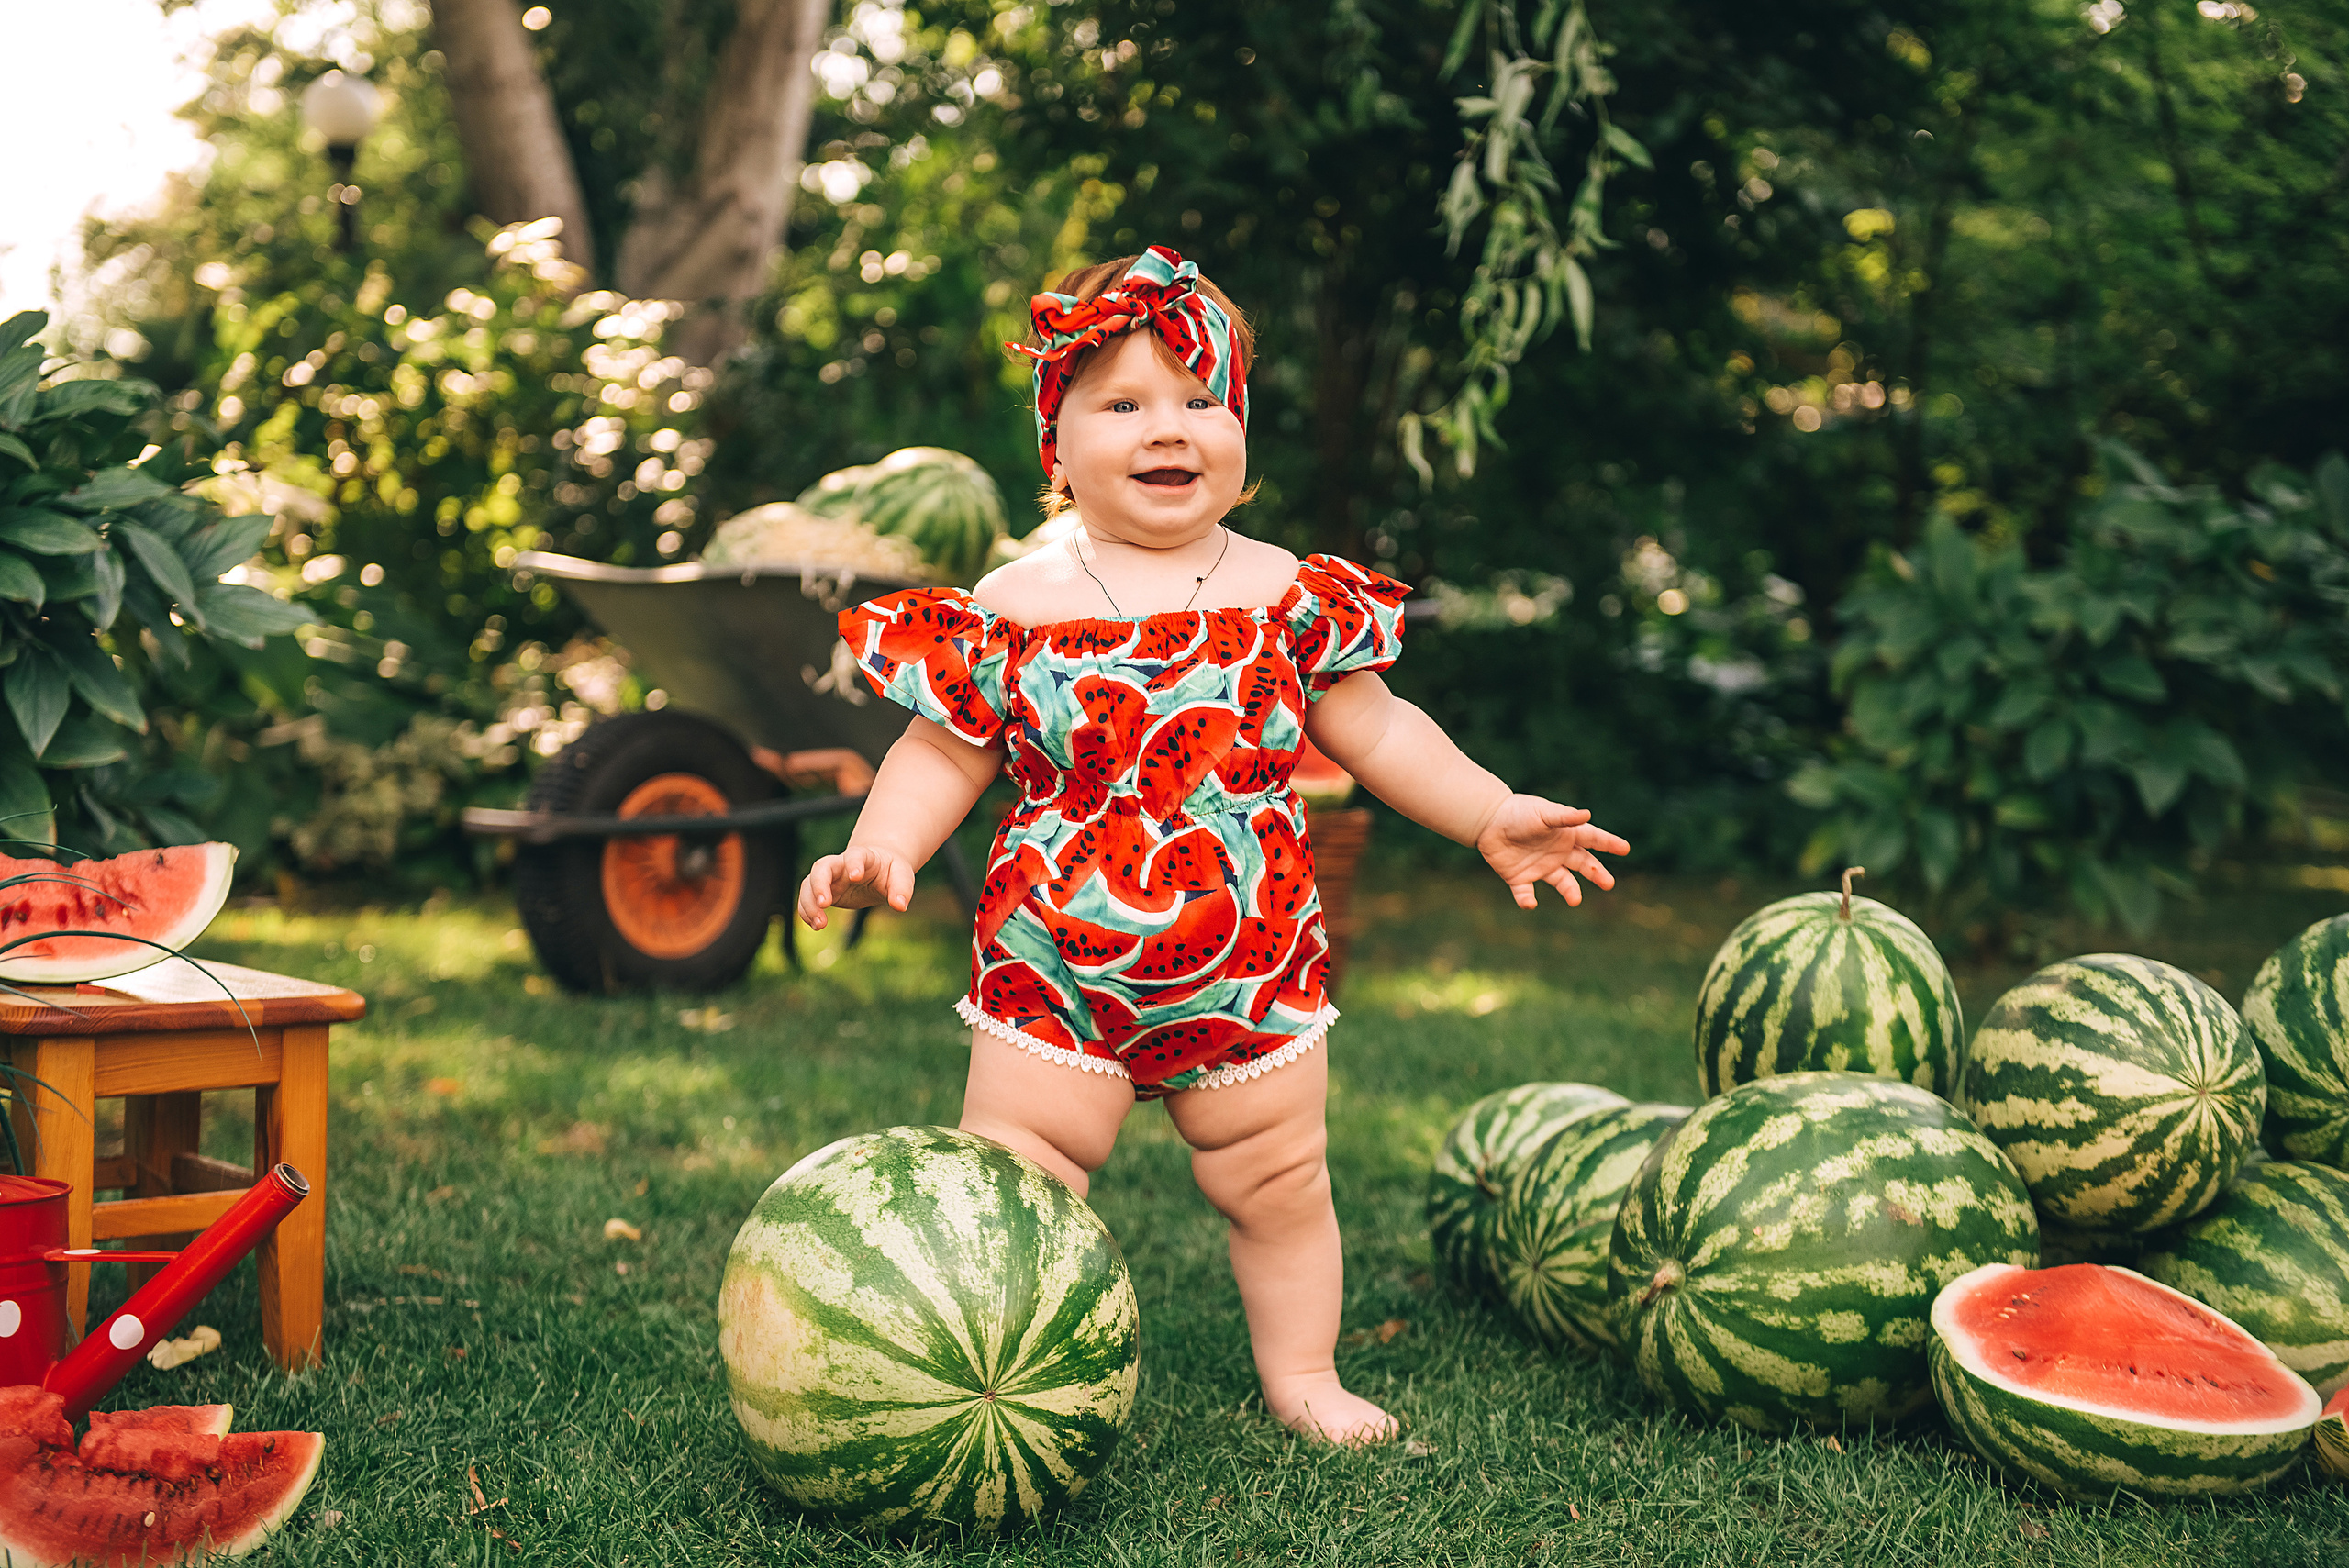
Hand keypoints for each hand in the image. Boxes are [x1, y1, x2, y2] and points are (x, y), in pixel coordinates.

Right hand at [796, 846, 913, 928]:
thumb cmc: (891, 870)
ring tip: (820, 925)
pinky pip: (807, 899)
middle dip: (820, 884)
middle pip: (821, 867)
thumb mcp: (902, 875)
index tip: (855, 876)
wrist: (878, 868)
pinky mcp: (824, 891)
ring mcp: (830, 878)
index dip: (853, 864)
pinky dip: (806, 912)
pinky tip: (815, 926)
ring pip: (809, 884)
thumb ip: (902, 888)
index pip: (854, 855)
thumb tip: (900, 906)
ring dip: (809, 904)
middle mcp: (840, 865)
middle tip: (825, 904)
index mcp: (862, 856)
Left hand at [1473, 795, 1628, 909]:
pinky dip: (1527, 900)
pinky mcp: (1519, 878)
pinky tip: (1530, 903)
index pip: (1592, 839)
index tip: (1625, 849)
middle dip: (1597, 874)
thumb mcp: (1542, 813)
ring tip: (1575, 899)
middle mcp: (1557, 852)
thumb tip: (1587, 815)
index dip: (1609, 843)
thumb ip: (1564, 817)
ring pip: (1561, 882)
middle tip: (1608, 883)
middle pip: (1583, 864)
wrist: (1487, 820)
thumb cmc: (1518, 812)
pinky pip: (1526, 894)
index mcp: (1565, 834)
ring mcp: (1540, 867)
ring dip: (1570, 891)